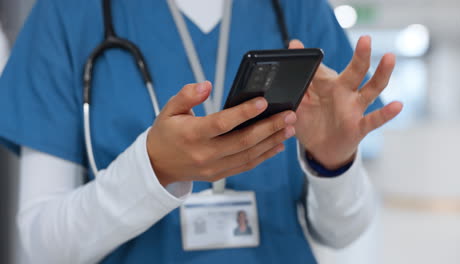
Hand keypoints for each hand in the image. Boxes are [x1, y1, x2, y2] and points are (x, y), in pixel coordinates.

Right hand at [146, 81, 296, 185]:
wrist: (157, 165)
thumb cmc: (165, 133)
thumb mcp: (169, 109)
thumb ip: (187, 95)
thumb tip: (206, 85)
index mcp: (191, 134)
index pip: (222, 123)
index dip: (243, 113)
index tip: (263, 102)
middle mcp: (204, 153)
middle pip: (243, 141)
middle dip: (269, 127)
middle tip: (289, 115)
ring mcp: (213, 167)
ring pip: (248, 155)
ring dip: (271, 142)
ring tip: (289, 128)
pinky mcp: (219, 174)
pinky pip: (245, 166)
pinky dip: (264, 156)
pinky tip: (277, 145)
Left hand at [290, 36, 402, 169]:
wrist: (320, 149)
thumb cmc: (311, 119)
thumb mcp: (300, 99)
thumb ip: (299, 77)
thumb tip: (293, 45)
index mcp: (327, 84)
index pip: (321, 68)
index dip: (313, 58)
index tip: (297, 45)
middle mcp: (344, 92)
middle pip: (356, 71)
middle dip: (361, 56)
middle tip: (365, 39)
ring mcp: (353, 109)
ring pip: (371, 89)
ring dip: (381, 74)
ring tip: (389, 58)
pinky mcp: (358, 127)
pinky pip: (374, 120)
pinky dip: (386, 113)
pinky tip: (397, 105)